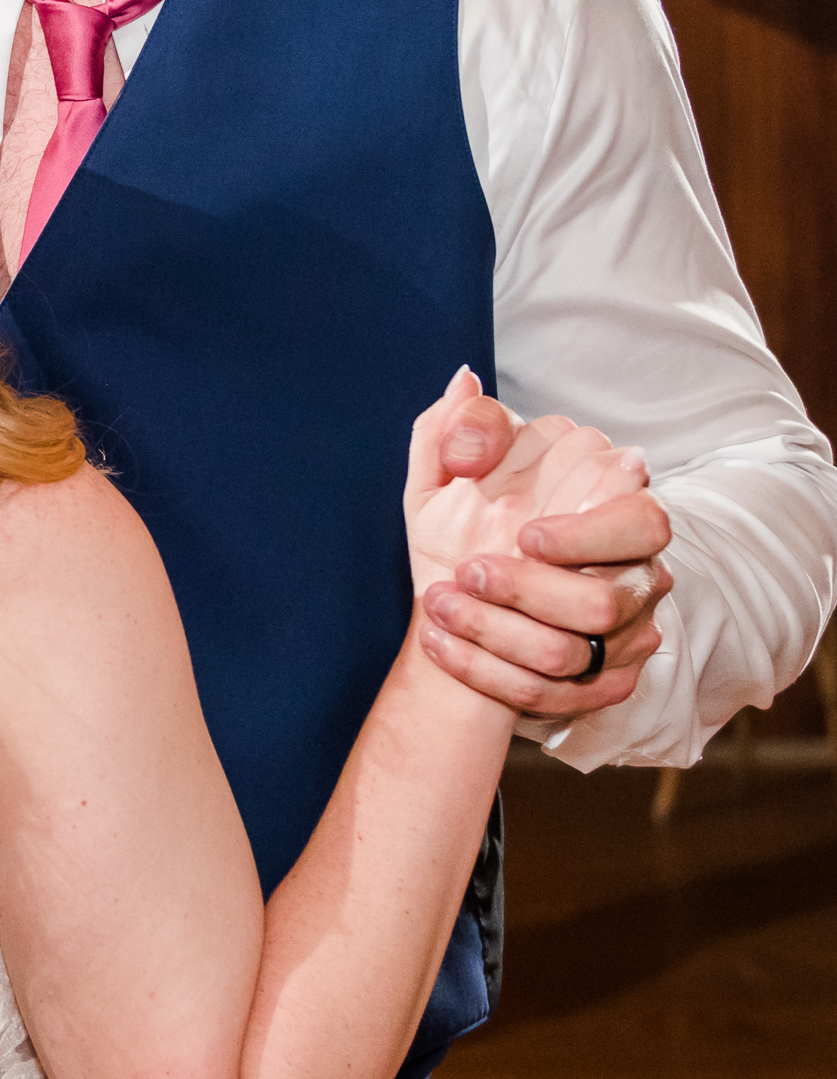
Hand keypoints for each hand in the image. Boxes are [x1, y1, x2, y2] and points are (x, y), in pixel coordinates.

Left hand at [405, 371, 668, 715]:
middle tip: (468, 575)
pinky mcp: (604, 684)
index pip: (641, 521)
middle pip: (609, 602)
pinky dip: (485, 674)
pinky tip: (440, 646)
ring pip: (574, 654)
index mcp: (615, 511)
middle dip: (532, 593)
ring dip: (495, 633)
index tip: (526, 535)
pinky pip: (555, 696)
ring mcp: (625, 636)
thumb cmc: (459, 528)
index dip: (586, 533)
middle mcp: (634, 576)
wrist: (451, 609)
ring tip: (437, 606)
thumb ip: (460, 429)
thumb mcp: (442, 477)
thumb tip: (466, 382)